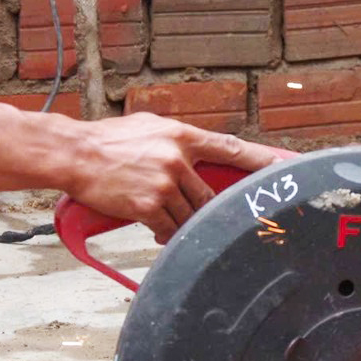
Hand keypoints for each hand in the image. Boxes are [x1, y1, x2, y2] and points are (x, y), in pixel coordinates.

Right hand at [65, 114, 291, 241]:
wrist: (75, 155)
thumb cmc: (108, 140)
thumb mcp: (149, 127)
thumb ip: (177, 140)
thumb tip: (199, 153)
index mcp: (181, 136)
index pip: (231, 148)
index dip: (261, 159)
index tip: (285, 166)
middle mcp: (177, 159)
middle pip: (209, 195)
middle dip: (206, 208)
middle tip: (201, 213)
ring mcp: (164, 184)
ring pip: (191, 215)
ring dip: (183, 222)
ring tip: (164, 216)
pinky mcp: (148, 206)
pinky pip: (169, 228)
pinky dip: (167, 233)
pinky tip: (157, 228)